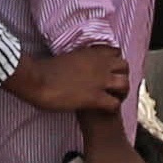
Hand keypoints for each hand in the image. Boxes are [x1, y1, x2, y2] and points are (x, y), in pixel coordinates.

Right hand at [8, 43, 130, 116]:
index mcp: (91, 52)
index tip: (108, 70)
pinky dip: (112, 108)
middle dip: (122, 76)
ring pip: (125, 85)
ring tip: (112, 99)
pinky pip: (115, 104)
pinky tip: (103, 110)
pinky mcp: (95, 97)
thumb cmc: (43, 69)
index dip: (114, 62)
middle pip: (125, 67)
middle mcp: (99, 64)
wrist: (37, 79)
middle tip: (113, 86)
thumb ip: (77, 58)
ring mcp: (99, 80)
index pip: (116, 52)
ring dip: (121, 93)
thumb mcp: (66, 56)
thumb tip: (74, 62)